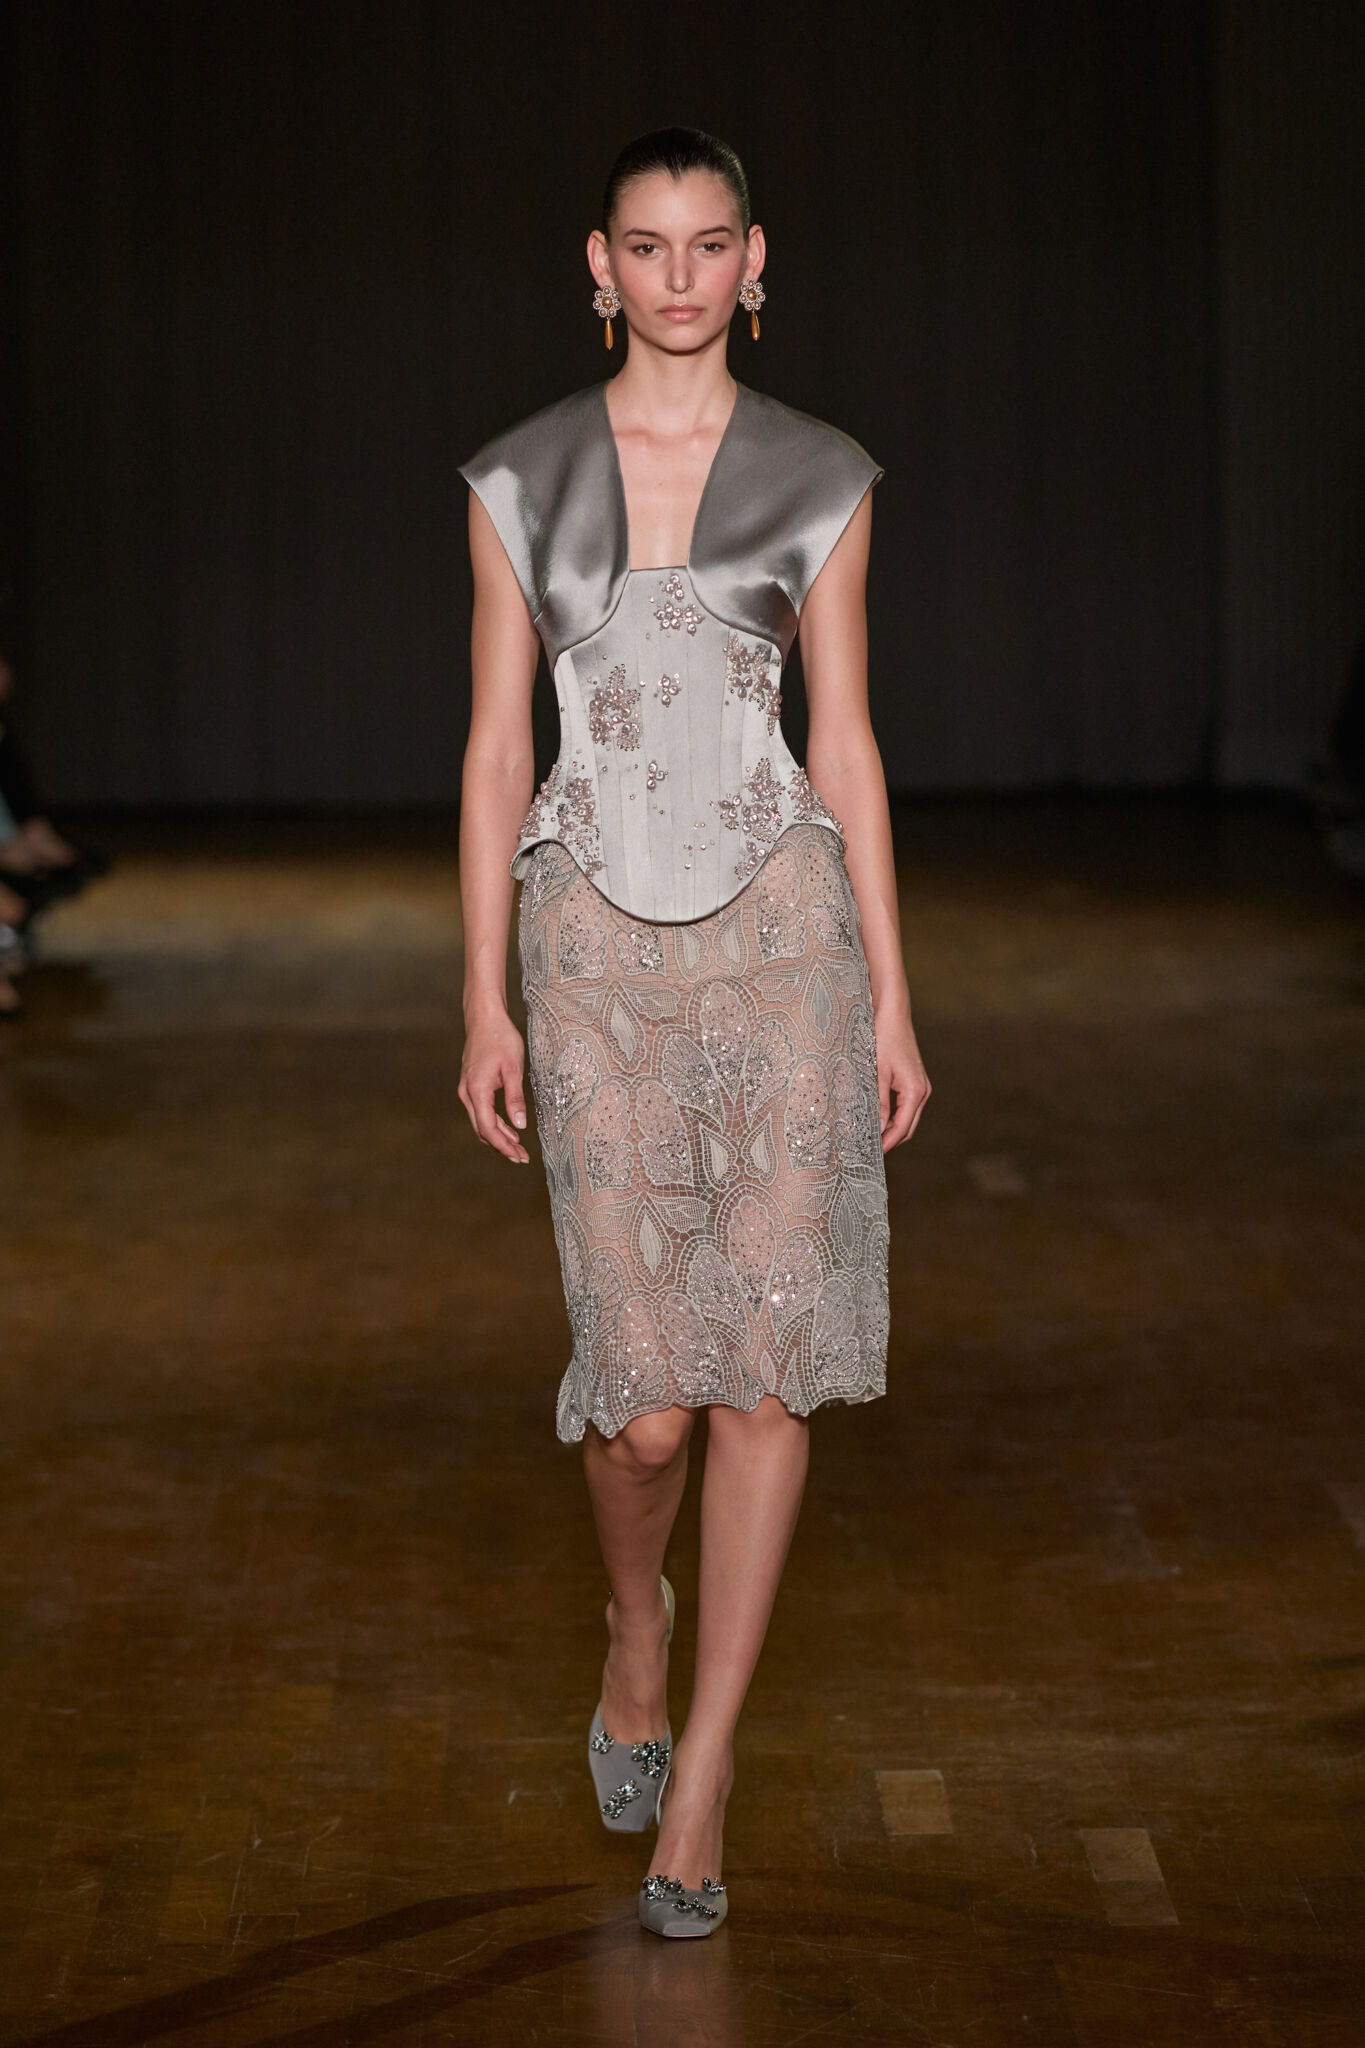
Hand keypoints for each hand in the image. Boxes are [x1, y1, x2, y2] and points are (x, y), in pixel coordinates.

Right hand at [458, 1006, 531, 1163]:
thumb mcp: (514, 1068)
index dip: (504, 1146)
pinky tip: (509, 1127)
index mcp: (478, 1091)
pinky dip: (494, 1122)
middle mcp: (468, 1093)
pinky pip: (481, 1111)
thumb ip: (515, 1098)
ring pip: (481, 1122)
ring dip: (498, 1136)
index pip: (489, 1129)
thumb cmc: (501, 1038)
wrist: (484, 1018)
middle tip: (521, 1157)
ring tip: (518, 1146)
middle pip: (483, 1130)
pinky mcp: (471, 1085)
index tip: (519, 1156)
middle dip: (502, 1146)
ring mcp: (467, 1089)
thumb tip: (520, 1125)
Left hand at [875, 1007, 929, 1151]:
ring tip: (871, 1138)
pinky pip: (906, 1107)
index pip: (902, 1128)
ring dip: (892, 1130)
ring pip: (908, 1118)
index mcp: (915, 1091)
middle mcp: (923, 1091)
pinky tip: (878, 1119)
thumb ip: (878, 1103)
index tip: (872, 1155)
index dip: (887, 1143)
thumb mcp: (876, 1073)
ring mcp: (921, 1086)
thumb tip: (876, 1129)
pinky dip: (894, 1117)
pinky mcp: (914, 1081)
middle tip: (869, 1151)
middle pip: (908, 1127)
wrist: (892, 1013)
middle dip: (891, 1141)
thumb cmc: (883, 1038)